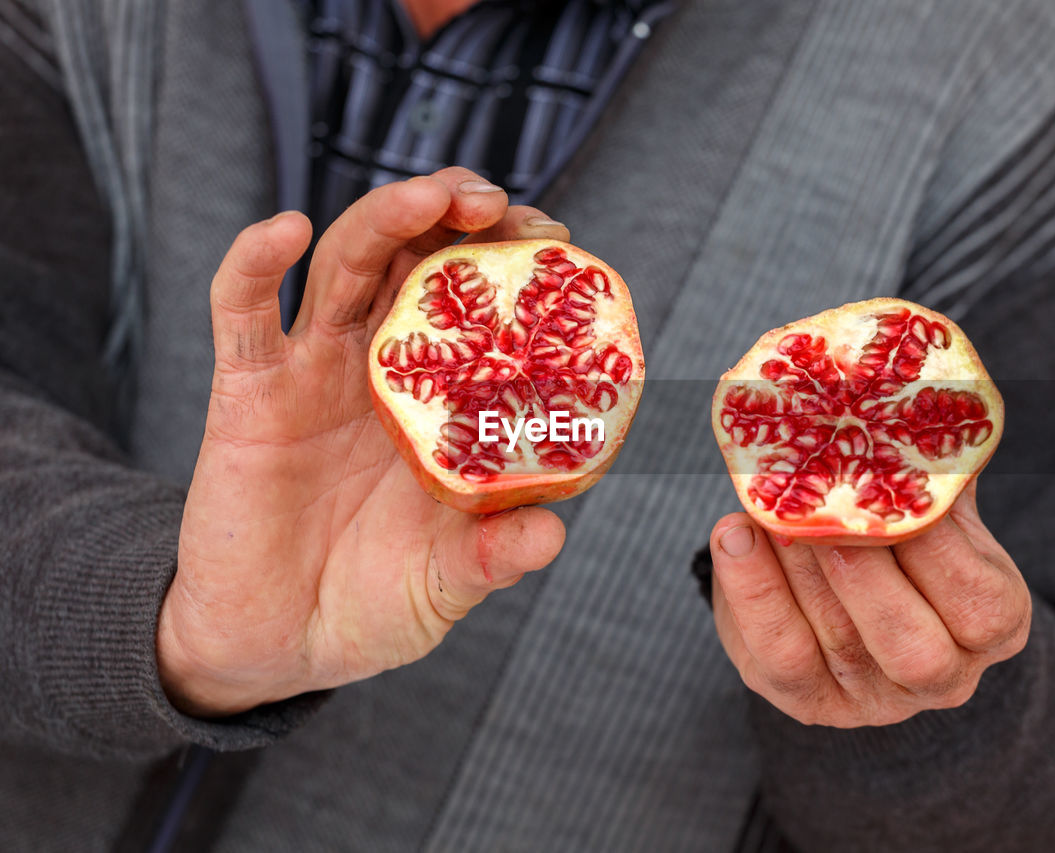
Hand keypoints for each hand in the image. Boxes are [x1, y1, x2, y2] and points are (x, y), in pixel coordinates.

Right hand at [161, 168, 570, 716]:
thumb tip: (550, 534)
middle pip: (419, 258)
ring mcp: (314, 371)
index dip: (515, 262)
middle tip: (497, 204)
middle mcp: (383, 367)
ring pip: (346, 264)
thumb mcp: (446, 584)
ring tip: (432, 196)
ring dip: (387, 217)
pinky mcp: (247, 393)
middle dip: (458, 215)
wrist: (277, 644)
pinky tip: (284, 229)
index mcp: (442, 399)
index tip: (557, 244)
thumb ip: (492, 558)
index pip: (482, 303)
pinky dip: (254, 263)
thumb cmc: (373, 603)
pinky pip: (243, 312)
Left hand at [709, 481, 1030, 726]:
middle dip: (866, 574)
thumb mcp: (933, 514)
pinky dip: (752, 590)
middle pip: (914, 648)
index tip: (894, 482)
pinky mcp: (806, 698)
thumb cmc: (900, 545)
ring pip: (838, 641)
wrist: (841, 599)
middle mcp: (942, 677)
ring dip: (799, 566)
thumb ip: (929, 473)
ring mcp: (872, 698)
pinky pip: (777, 652)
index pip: (983, 604)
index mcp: (994, 626)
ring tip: (771, 507)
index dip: (940, 547)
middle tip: (829, 506)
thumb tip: (908, 400)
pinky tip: (733, 534)